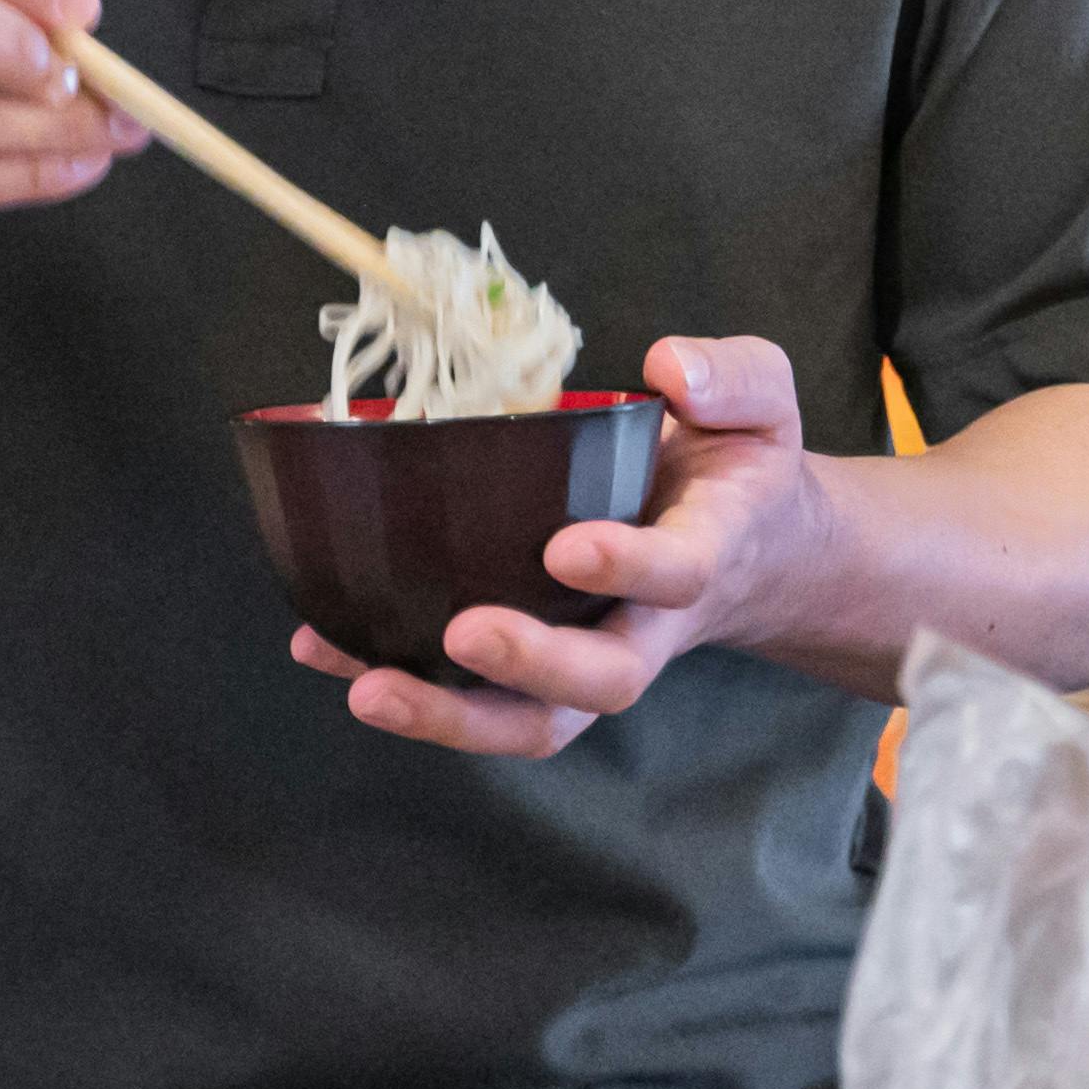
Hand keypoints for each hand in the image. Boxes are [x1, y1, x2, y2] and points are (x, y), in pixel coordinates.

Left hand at [303, 333, 852, 759]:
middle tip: (464, 634)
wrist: (752, 549)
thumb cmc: (737, 467)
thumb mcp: (762, 404)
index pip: (679, 573)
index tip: (567, 546)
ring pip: (539, 722)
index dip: (629, 566)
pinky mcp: (537, 663)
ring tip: (370, 688)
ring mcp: (591, 654)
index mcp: (707, 552)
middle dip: (533, 665)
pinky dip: (404, 683)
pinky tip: (327, 650)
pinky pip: (476, 697)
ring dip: (452, 715)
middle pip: (605, 681)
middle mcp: (649, 625)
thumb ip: (734, 377)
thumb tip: (667, 367)